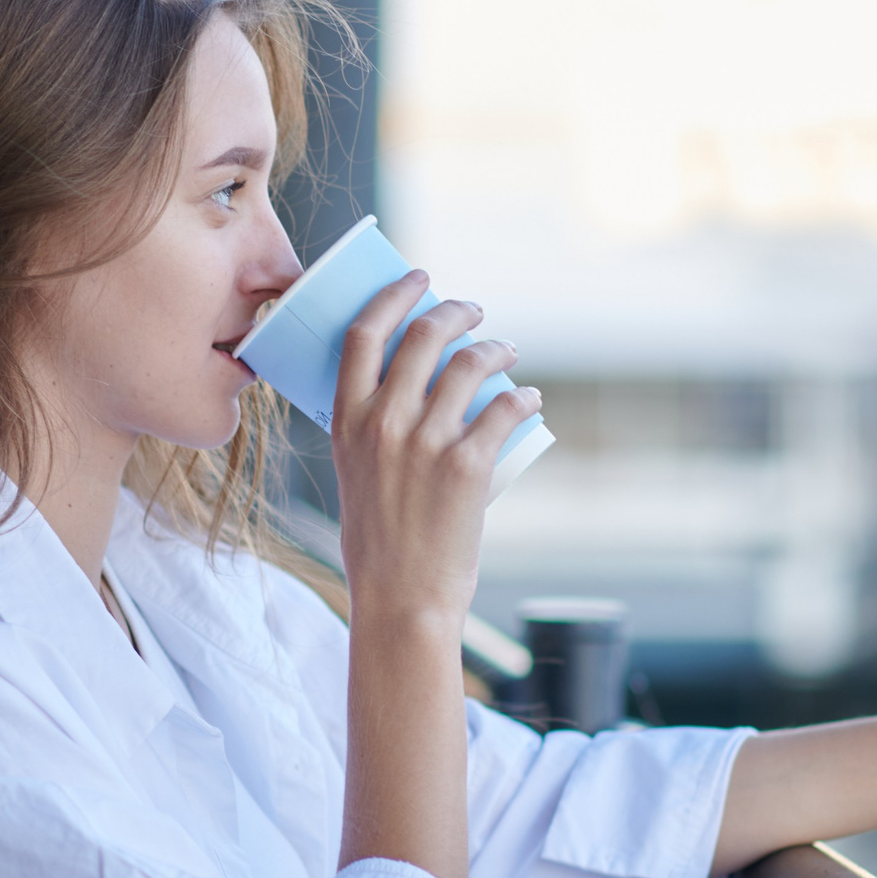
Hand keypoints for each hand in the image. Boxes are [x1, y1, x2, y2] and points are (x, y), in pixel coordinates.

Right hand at [328, 272, 538, 626]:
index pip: (364, 334)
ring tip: (507, 351)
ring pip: (470, 363)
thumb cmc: (378, 542)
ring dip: (496, 347)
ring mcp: (426, 443)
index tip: (419, 280)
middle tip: (473, 311)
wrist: (400, 597)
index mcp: (346, 422)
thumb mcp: (353, 473)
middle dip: (456, 311)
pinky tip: (530, 397)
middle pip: (424, 335)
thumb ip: (371, 431)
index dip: (394, 296)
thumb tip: (408, 391)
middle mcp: (383, 423)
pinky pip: (505, 408)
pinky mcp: (468, 466)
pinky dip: (523, 396)